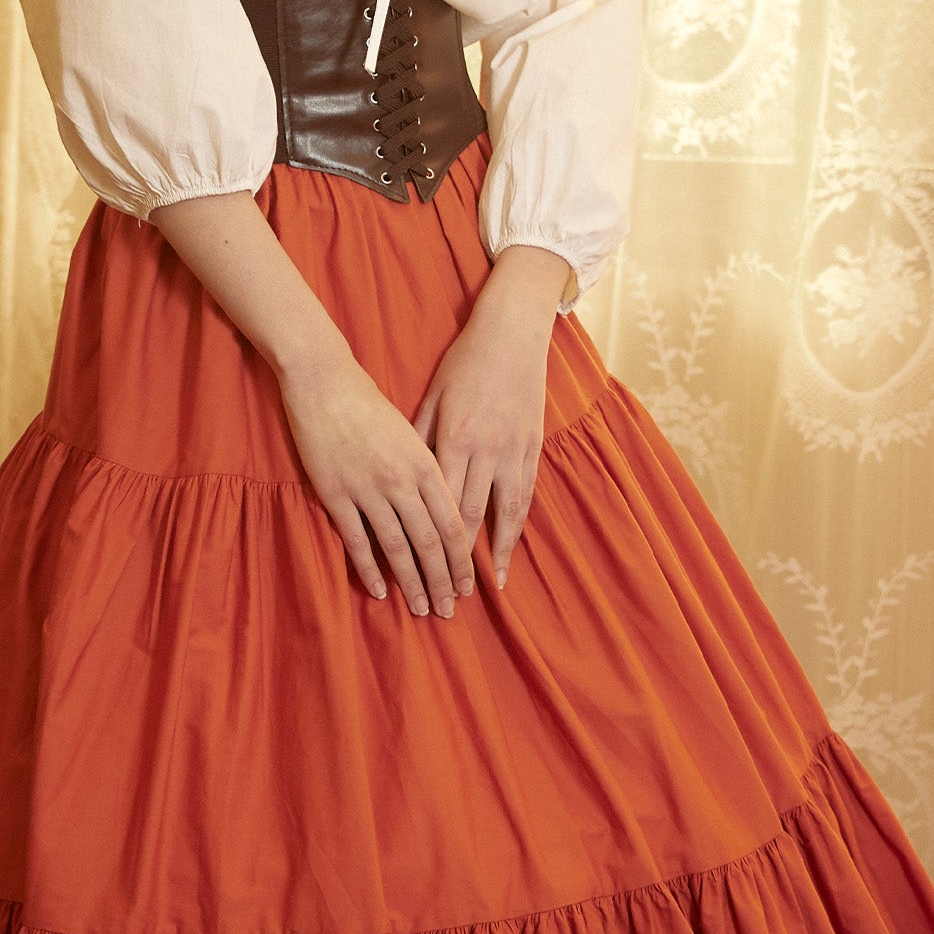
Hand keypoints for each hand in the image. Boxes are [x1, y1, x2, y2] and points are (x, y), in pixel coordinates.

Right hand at [278, 344, 474, 616]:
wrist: (325, 383)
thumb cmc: (371, 406)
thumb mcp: (412, 435)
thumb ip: (427, 473)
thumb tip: (443, 514)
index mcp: (426, 464)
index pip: (452, 524)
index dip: (462, 561)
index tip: (468, 586)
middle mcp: (402, 480)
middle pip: (430, 543)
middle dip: (442, 581)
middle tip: (449, 611)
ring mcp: (368, 489)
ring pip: (397, 548)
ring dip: (412, 584)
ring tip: (423, 609)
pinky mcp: (336, 494)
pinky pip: (358, 541)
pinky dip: (370, 570)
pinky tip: (380, 591)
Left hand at [415, 245, 566, 587]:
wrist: (513, 335)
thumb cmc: (463, 364)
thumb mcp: (430, 399)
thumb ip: (417, 441)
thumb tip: (400, 481)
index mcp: (453, 439)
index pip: (438, 504)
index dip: (428, 543)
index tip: (417, 572)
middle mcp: (486, 451)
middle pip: (469, 519)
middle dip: (458, 562)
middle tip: (449, 598)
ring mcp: (514, 451)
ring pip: (504, 514)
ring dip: (495, 554)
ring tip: (488, 588)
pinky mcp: (534, 447)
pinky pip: (525, 496)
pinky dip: (517, 527)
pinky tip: (510, 549)